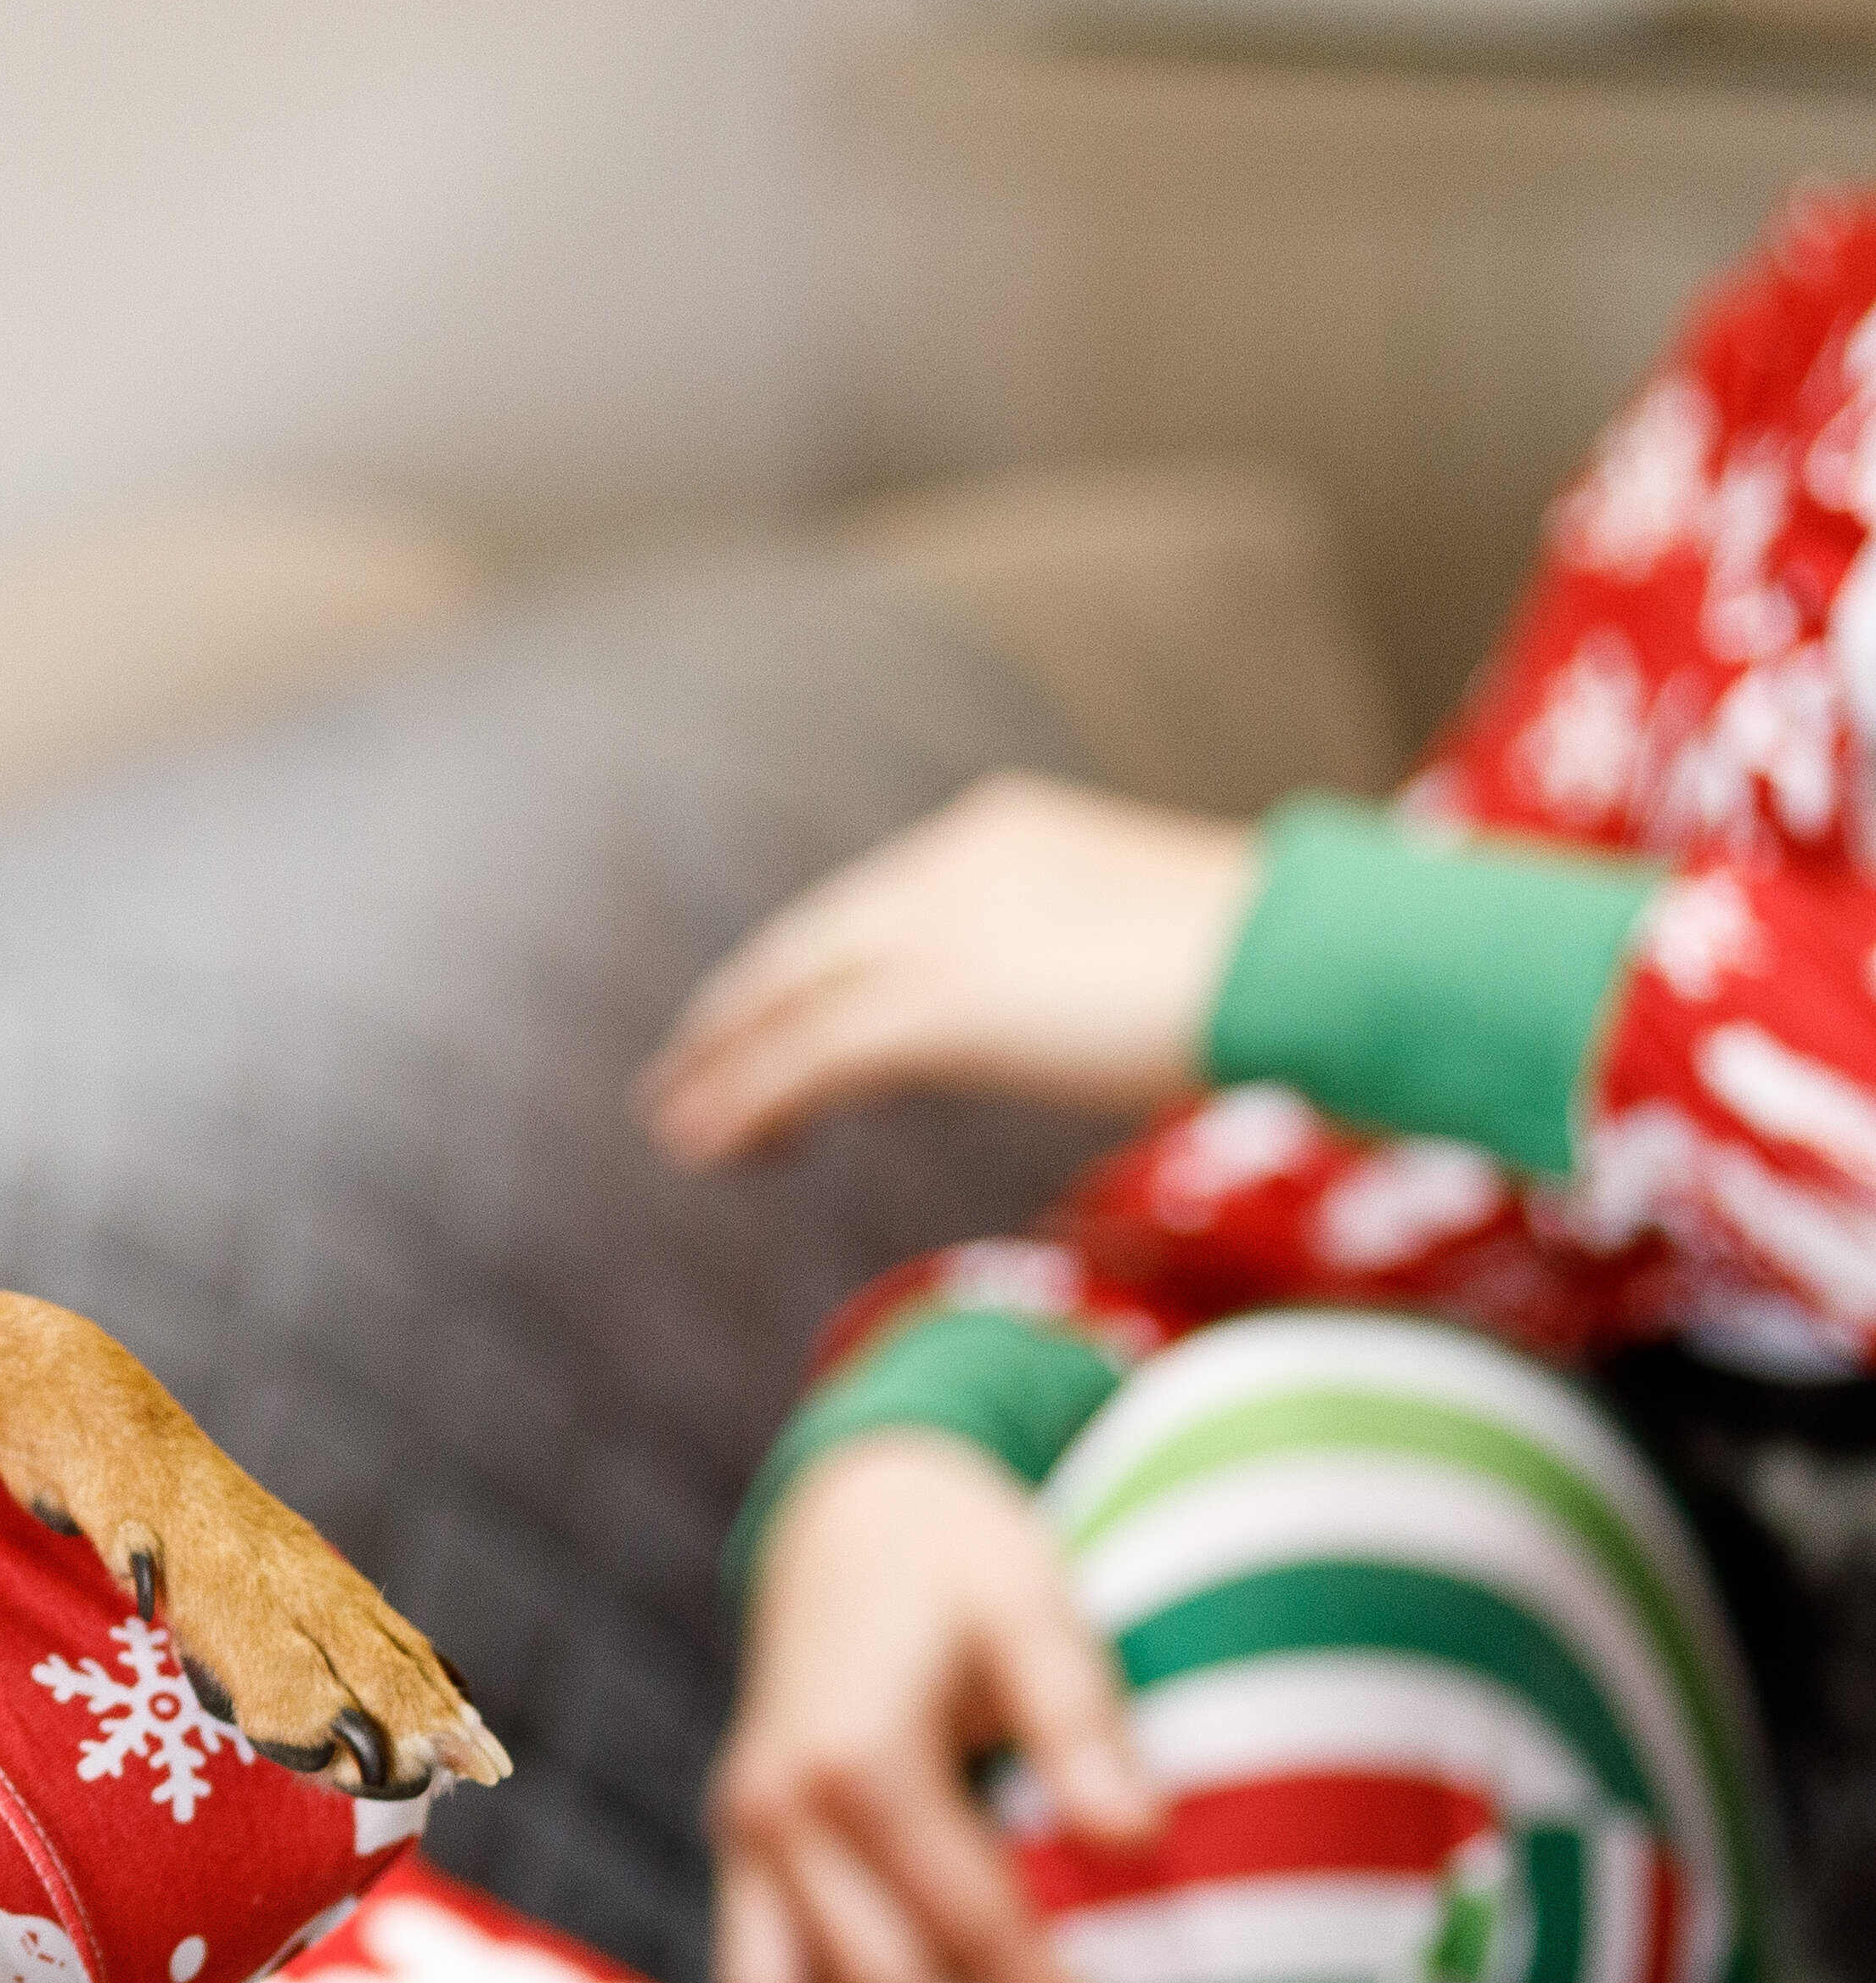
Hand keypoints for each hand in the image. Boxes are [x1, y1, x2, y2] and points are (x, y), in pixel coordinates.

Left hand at [641, 774, 1255, 1165]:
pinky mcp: (937, 1002)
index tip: (767, 1018)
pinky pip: (811, 1058)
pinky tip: (709, 1145)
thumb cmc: (1266, 965)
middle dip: (737, 1017)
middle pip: (806, 948)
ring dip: (724, 1072)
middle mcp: (952, 867)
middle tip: (681, 1075)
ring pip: (791, 1004)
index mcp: (1001, 837)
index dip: (806, 970)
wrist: (1305, 955)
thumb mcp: (1136, 946)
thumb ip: (1064, 966)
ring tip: (677, 1128)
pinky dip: (747, 1102)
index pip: (866, 908)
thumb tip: (1056, 1012)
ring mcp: (940, 930)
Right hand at [713, 1429, 1162, 1982]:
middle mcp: (780, 1813)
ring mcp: (746, 1835)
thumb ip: (1080, 1722)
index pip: (973, 1927)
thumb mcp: (1033, 1606)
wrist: (844, 1516)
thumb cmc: (957, 1557)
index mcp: (855, 1761)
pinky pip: (753, 1972)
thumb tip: (1139, 1840)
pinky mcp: (740, 1846)